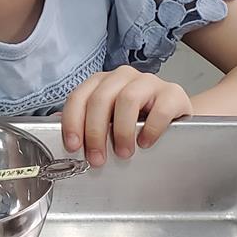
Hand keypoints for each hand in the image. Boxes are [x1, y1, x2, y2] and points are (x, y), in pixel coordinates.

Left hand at [61, 65, 192, 165]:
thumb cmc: (136, 120)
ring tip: (123, 152)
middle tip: (97, 159)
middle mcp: (123, 77)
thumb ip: (87, 123)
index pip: (79, 97)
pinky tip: (145, 143)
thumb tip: (62, 136)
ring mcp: (149, 82)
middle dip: (95, 133)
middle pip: (100, 99)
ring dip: (121, 131)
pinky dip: (150, 129)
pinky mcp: (172, 93)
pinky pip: (159, 109)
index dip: (72, 122)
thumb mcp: (109, 120)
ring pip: (127, 99)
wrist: (174, 117)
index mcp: (102, 82)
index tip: (73, 146)